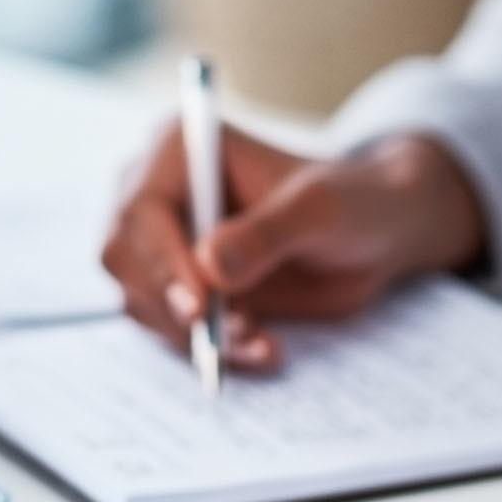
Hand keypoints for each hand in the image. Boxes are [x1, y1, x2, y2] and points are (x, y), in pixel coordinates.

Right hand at [102, 122, 486, 367]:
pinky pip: (175, 328)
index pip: (140, 211)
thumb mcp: (321, 211)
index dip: (160, 263)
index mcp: (180, 150)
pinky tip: (263, 351)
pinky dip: (213, 348)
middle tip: (232, 335)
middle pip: (125, 260)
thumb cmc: (352, 203)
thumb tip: (209, 266)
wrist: (377, 234)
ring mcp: (167, 244)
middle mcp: (160, 193)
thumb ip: (269, 233)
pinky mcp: (186, 287)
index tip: (199, 308)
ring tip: (261, 342)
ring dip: (196, 334)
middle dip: (173, 306)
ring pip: (145, 301)